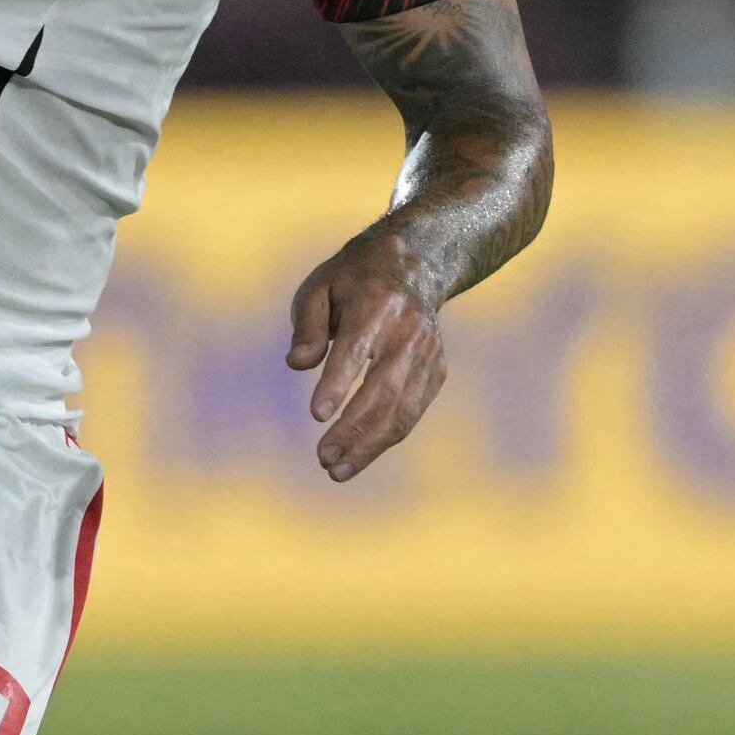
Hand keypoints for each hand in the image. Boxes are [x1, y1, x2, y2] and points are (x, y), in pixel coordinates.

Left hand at [285, 229, 450, 481]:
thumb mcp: (320, 286)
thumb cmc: (354, 279)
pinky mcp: (437, 371)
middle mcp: (408, 331)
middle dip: (353, 430)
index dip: (338, 384)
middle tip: (323, 458)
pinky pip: (413, 411)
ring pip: (402, 409)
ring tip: (337, 470)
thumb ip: (307, 324)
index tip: (317, 415)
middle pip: (383, 389)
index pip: (356, 350)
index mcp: (376, 305)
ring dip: (370, 445)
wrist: (417, 264)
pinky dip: (388, 437)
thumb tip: (297, 363)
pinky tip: (360, 455)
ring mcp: (428, 353)